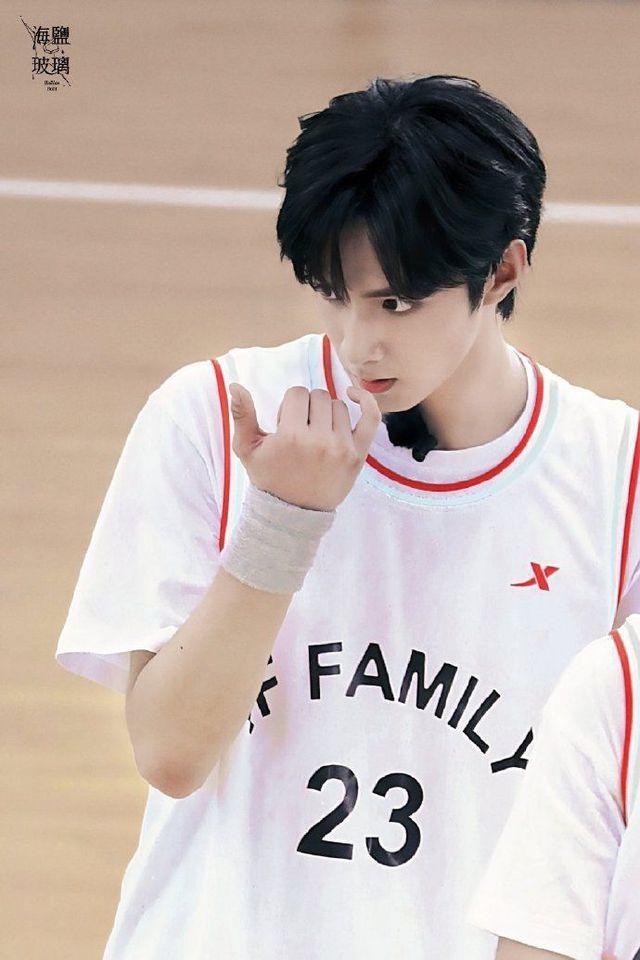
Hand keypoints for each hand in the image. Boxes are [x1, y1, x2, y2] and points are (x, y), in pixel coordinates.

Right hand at [228, 382, 380, 510]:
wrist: (293, 513)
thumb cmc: (269, 477)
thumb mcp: (247, 449)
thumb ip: (241, 416)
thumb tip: (235, 385)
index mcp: (291, 436)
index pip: (297, 394)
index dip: (290, 406)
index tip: (286, 425)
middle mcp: (319, 441)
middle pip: (318, 397)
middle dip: (307, 408)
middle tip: (301, 431)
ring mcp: (341, 448)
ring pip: (339, 405)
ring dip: (326, 413)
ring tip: (317, 433)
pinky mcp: (358, 455)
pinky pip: (370, 418)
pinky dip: (365, 401)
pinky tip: (353, 395)